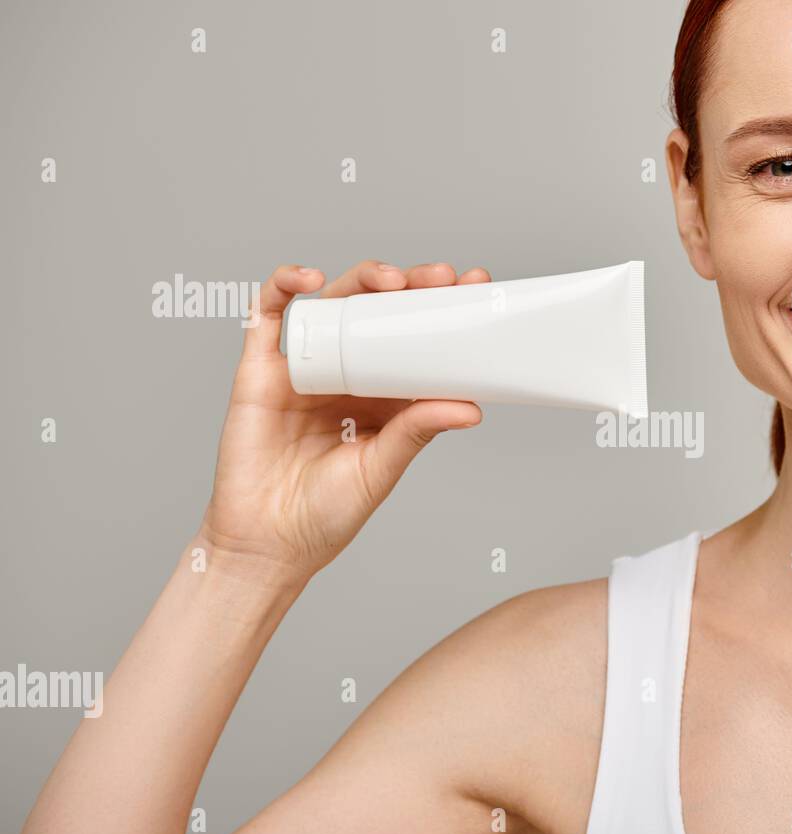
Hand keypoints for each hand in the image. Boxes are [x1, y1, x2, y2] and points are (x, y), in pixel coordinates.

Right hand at [199, 260, 489, 582]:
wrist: (266, 543)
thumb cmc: (325, 514)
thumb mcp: (382, 468)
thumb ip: (417, 432)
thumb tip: (471, 408)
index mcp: (383, 396)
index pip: (417, 340)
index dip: (442, 311)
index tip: (476, 288)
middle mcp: (346, 373)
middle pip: (379, 312)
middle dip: (412, 287)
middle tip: (442, 278)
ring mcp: (305, 366)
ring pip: (333, 302)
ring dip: (362, 278)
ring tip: (390, 280)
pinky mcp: (260, 368)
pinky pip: (270, 314)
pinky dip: (286, 285)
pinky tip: (311, 280)